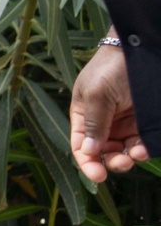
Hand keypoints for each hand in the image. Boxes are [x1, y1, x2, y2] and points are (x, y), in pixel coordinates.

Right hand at [72, 41, 145, 182]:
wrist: (140, 49)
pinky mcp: (144, 122)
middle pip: (103, 152)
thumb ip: (93, 123)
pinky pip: (142, 142)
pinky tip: (145, 149)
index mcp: (84, 115)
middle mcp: (104, 122)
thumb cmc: (111, 68)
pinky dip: (143, 150)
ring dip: (129, 158)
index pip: (81, 145)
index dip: (87, 163)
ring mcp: (125, 123)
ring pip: (124, 151)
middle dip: (112, 161)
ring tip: (138, 154)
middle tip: (122, 163)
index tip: (98, 176)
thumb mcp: (97, 94)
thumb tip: (87, 151)